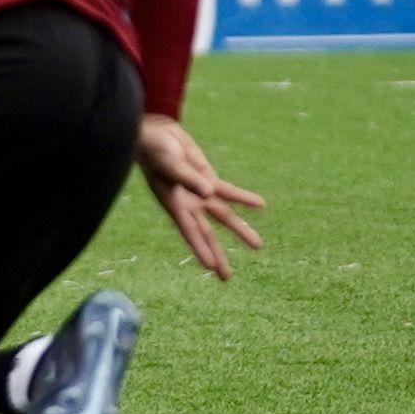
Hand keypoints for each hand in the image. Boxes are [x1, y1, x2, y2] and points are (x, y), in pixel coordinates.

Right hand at [138, 114, 264, 279]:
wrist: (155, 135)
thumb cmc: (154, 150)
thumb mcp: (170, 163)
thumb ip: (189, 178)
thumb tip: (210, 193)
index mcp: (174, 204)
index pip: (189, 231)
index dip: (199, 249)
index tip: (210, 267)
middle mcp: (188, 205)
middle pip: (206, 234)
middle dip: (217, 255)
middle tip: (226, 278)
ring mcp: (199, 194)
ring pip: (223, 216)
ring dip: (239, 230)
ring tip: (257, 246)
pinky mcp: (208, 179)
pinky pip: (229, 193)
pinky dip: (244, 199)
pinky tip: (260, 206)